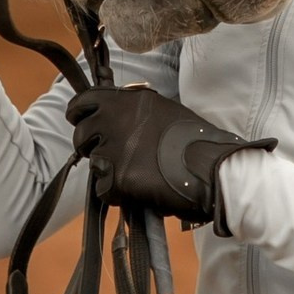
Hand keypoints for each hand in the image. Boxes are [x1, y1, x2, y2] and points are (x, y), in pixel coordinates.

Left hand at [65, 86, 275, 235]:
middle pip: (82, 134)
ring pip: (93, 162)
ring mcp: (118, 147)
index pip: (85, 101)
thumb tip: (111, 117)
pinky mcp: (120, 176)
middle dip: (92, 147)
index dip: (79, 113)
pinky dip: (116, 194)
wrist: (214, 169)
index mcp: (131, 99)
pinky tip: (137, 191)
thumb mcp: (163, 112)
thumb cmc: (196, 142)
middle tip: (113, 157)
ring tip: (135, 174)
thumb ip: (134, 112)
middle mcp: (119, 118)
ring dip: (108, 171)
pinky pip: (103, 189)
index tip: (79, 121)